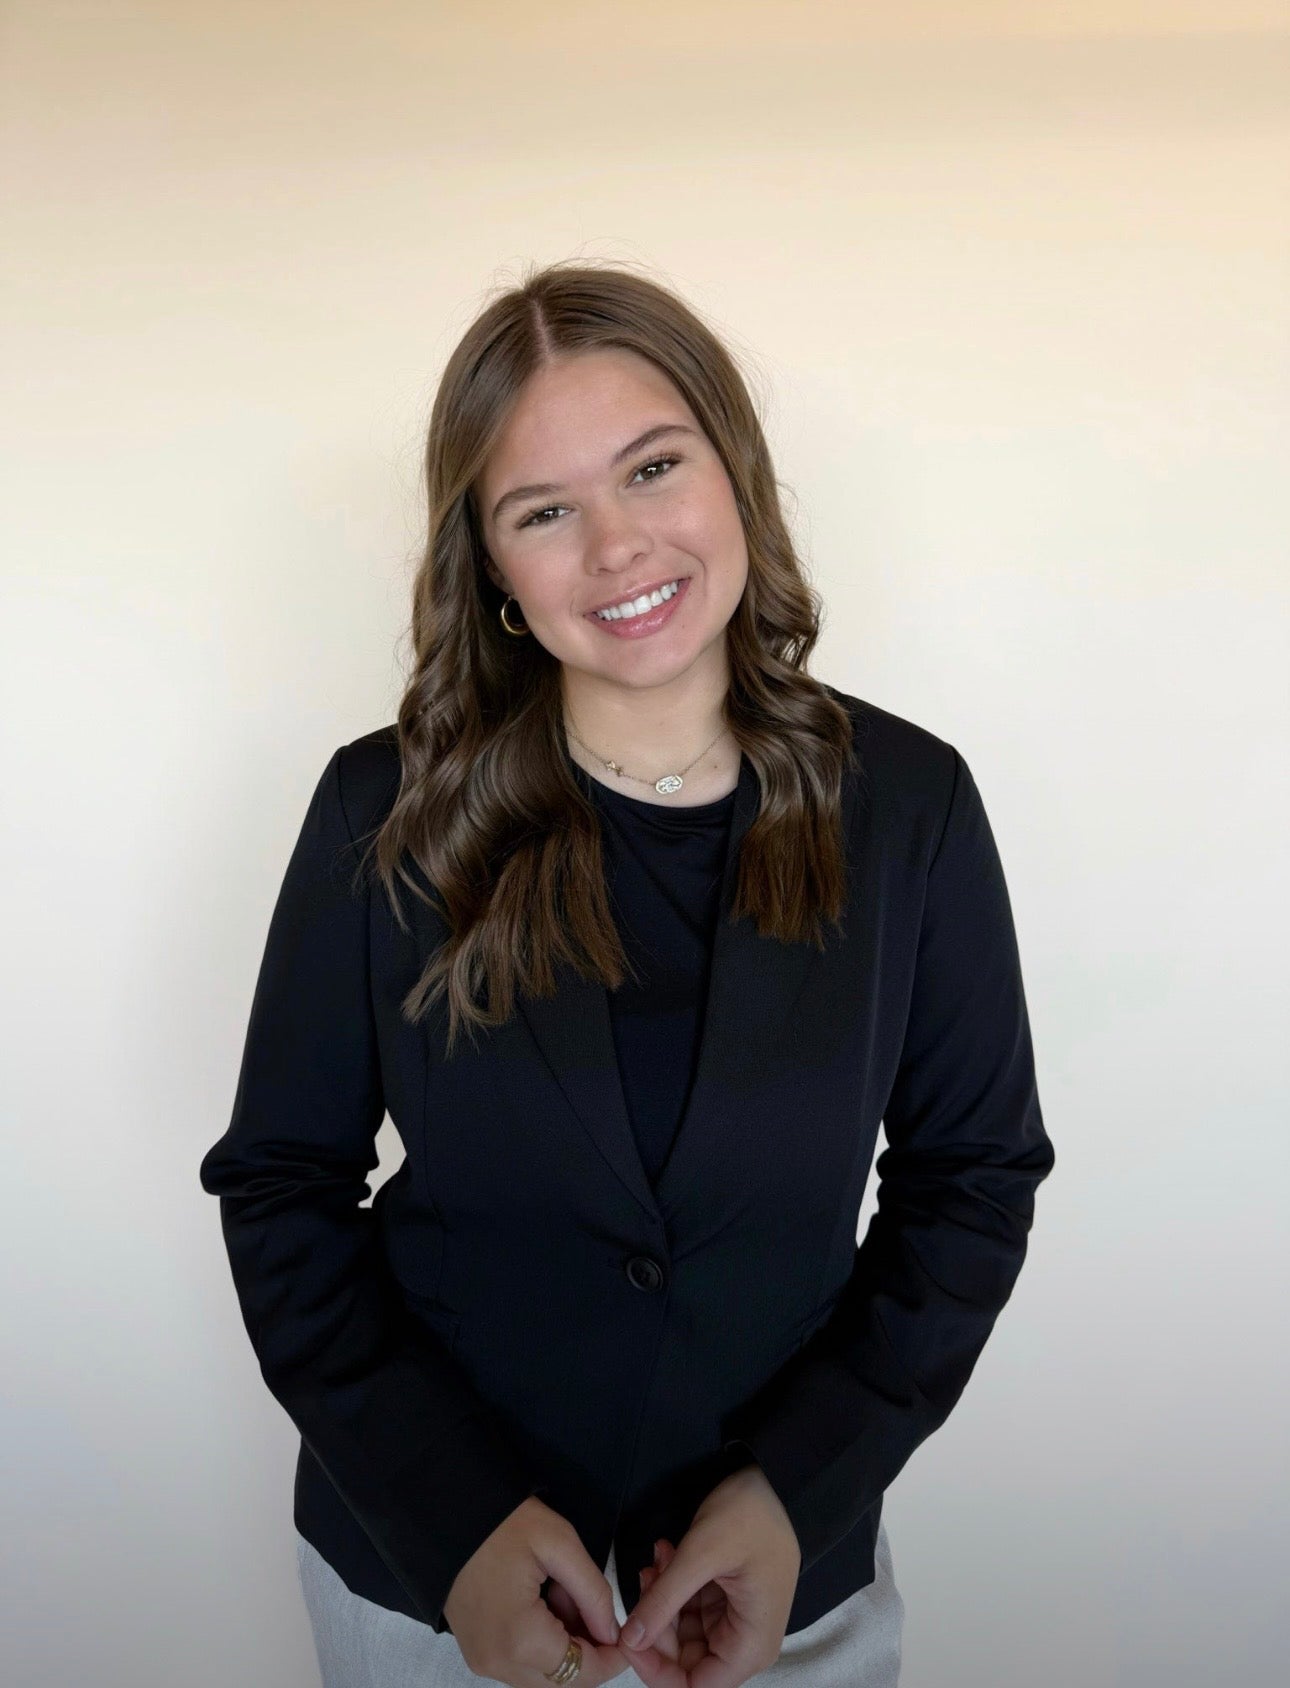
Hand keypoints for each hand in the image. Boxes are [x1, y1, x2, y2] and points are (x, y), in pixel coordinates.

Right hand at [443, 1494, 633, 1684]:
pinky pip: (522, 1665)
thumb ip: (593, 1592)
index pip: (583, 1672)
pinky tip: (544, 1602)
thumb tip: (613, 1632)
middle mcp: (498, 1663)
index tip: (630, 1632)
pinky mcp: (477, 1653)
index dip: (613, 1658)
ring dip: (566, 1647)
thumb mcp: (559, 1544)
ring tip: (562, 1594)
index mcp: (520, 1639)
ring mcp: (483, 1662)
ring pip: (544, 1676)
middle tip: (591, 1604)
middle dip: (589, 1651)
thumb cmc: (501, 1522)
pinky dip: (543, 1644)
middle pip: (564, 1682)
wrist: (446, 1514)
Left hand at [615, 1465, 801, 1686]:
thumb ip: (664, 1600)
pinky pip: (688, 1607)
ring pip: (680, 1631)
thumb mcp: (702, 1554)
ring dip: (662, 1597)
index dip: (656, 1670)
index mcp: (749, 1646)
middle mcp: (743, 1642)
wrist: (777, 1477)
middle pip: (684, 1659)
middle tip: (647, 1577)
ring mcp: (733, 1620)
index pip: (694, 1686)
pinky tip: (666, 1552)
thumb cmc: (752, 1516)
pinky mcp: (724, 1600)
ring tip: (658, 1556)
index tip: (628, 1636)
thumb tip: (629, 1640)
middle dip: (656, 1622)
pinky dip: (672, 1584)